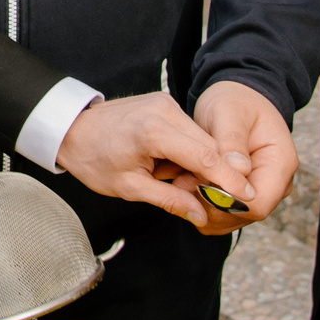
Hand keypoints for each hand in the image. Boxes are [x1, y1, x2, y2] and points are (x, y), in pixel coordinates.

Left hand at [57, 84, 287, 233]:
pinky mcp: (166, 104)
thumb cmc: (94, 159)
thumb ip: (169, 200)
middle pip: (210, 147)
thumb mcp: (129, 188)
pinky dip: (192, 152)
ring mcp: (166, 104)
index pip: (205, 156)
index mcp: (154, 131)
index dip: (229, 179)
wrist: (71, 128)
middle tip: (222, 202)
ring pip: (203, 140)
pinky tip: (177, 170)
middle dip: (219, 175)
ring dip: (203, 164)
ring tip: (183, 185)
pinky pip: (190, 132)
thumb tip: (202, 215)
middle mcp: (165, 110)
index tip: (248, 196)